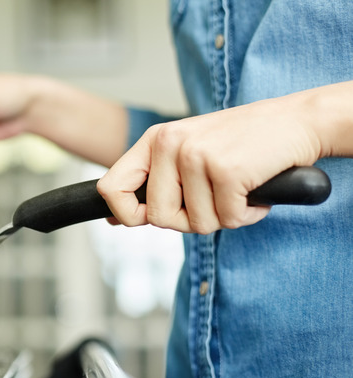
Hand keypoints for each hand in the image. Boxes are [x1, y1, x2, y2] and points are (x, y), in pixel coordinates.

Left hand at [96, 95, 324, 233]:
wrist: (298, 120)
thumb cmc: (242, 143)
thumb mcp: (187, 153)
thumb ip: (152, 182)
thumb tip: (113, 219)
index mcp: (155, 140)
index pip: (111, 188)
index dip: (125, 215)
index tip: (144, 219)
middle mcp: (170, 144)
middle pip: (158, 217)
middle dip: (190, 220)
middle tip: (215, 198)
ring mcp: (196, 155)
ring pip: (197, 223)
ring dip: (224, 216)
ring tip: (238, 187)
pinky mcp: (226, 170)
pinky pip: (228, 220)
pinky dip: (247, 214)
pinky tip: (255, 189)